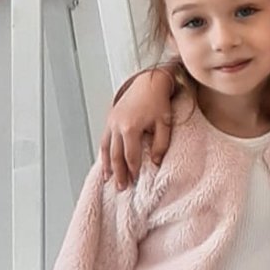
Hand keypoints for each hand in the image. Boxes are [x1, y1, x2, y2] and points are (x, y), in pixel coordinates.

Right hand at [100, 67, 175, 188]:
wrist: (149, 82)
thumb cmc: (158, 102)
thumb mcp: (165, 124)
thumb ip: (160, 144)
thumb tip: (155, 162)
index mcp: (131, 128)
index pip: (131, 156)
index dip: (133, 170)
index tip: (136, 181)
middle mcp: (117, 126)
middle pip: (116, 155)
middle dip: (119, 172)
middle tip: (121, 187)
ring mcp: (111, 122)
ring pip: (106, 148)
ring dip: (108, 165)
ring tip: (109, 179)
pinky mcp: (110, 119)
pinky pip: (105, 139)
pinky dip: (104, 152)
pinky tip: (106, 161)